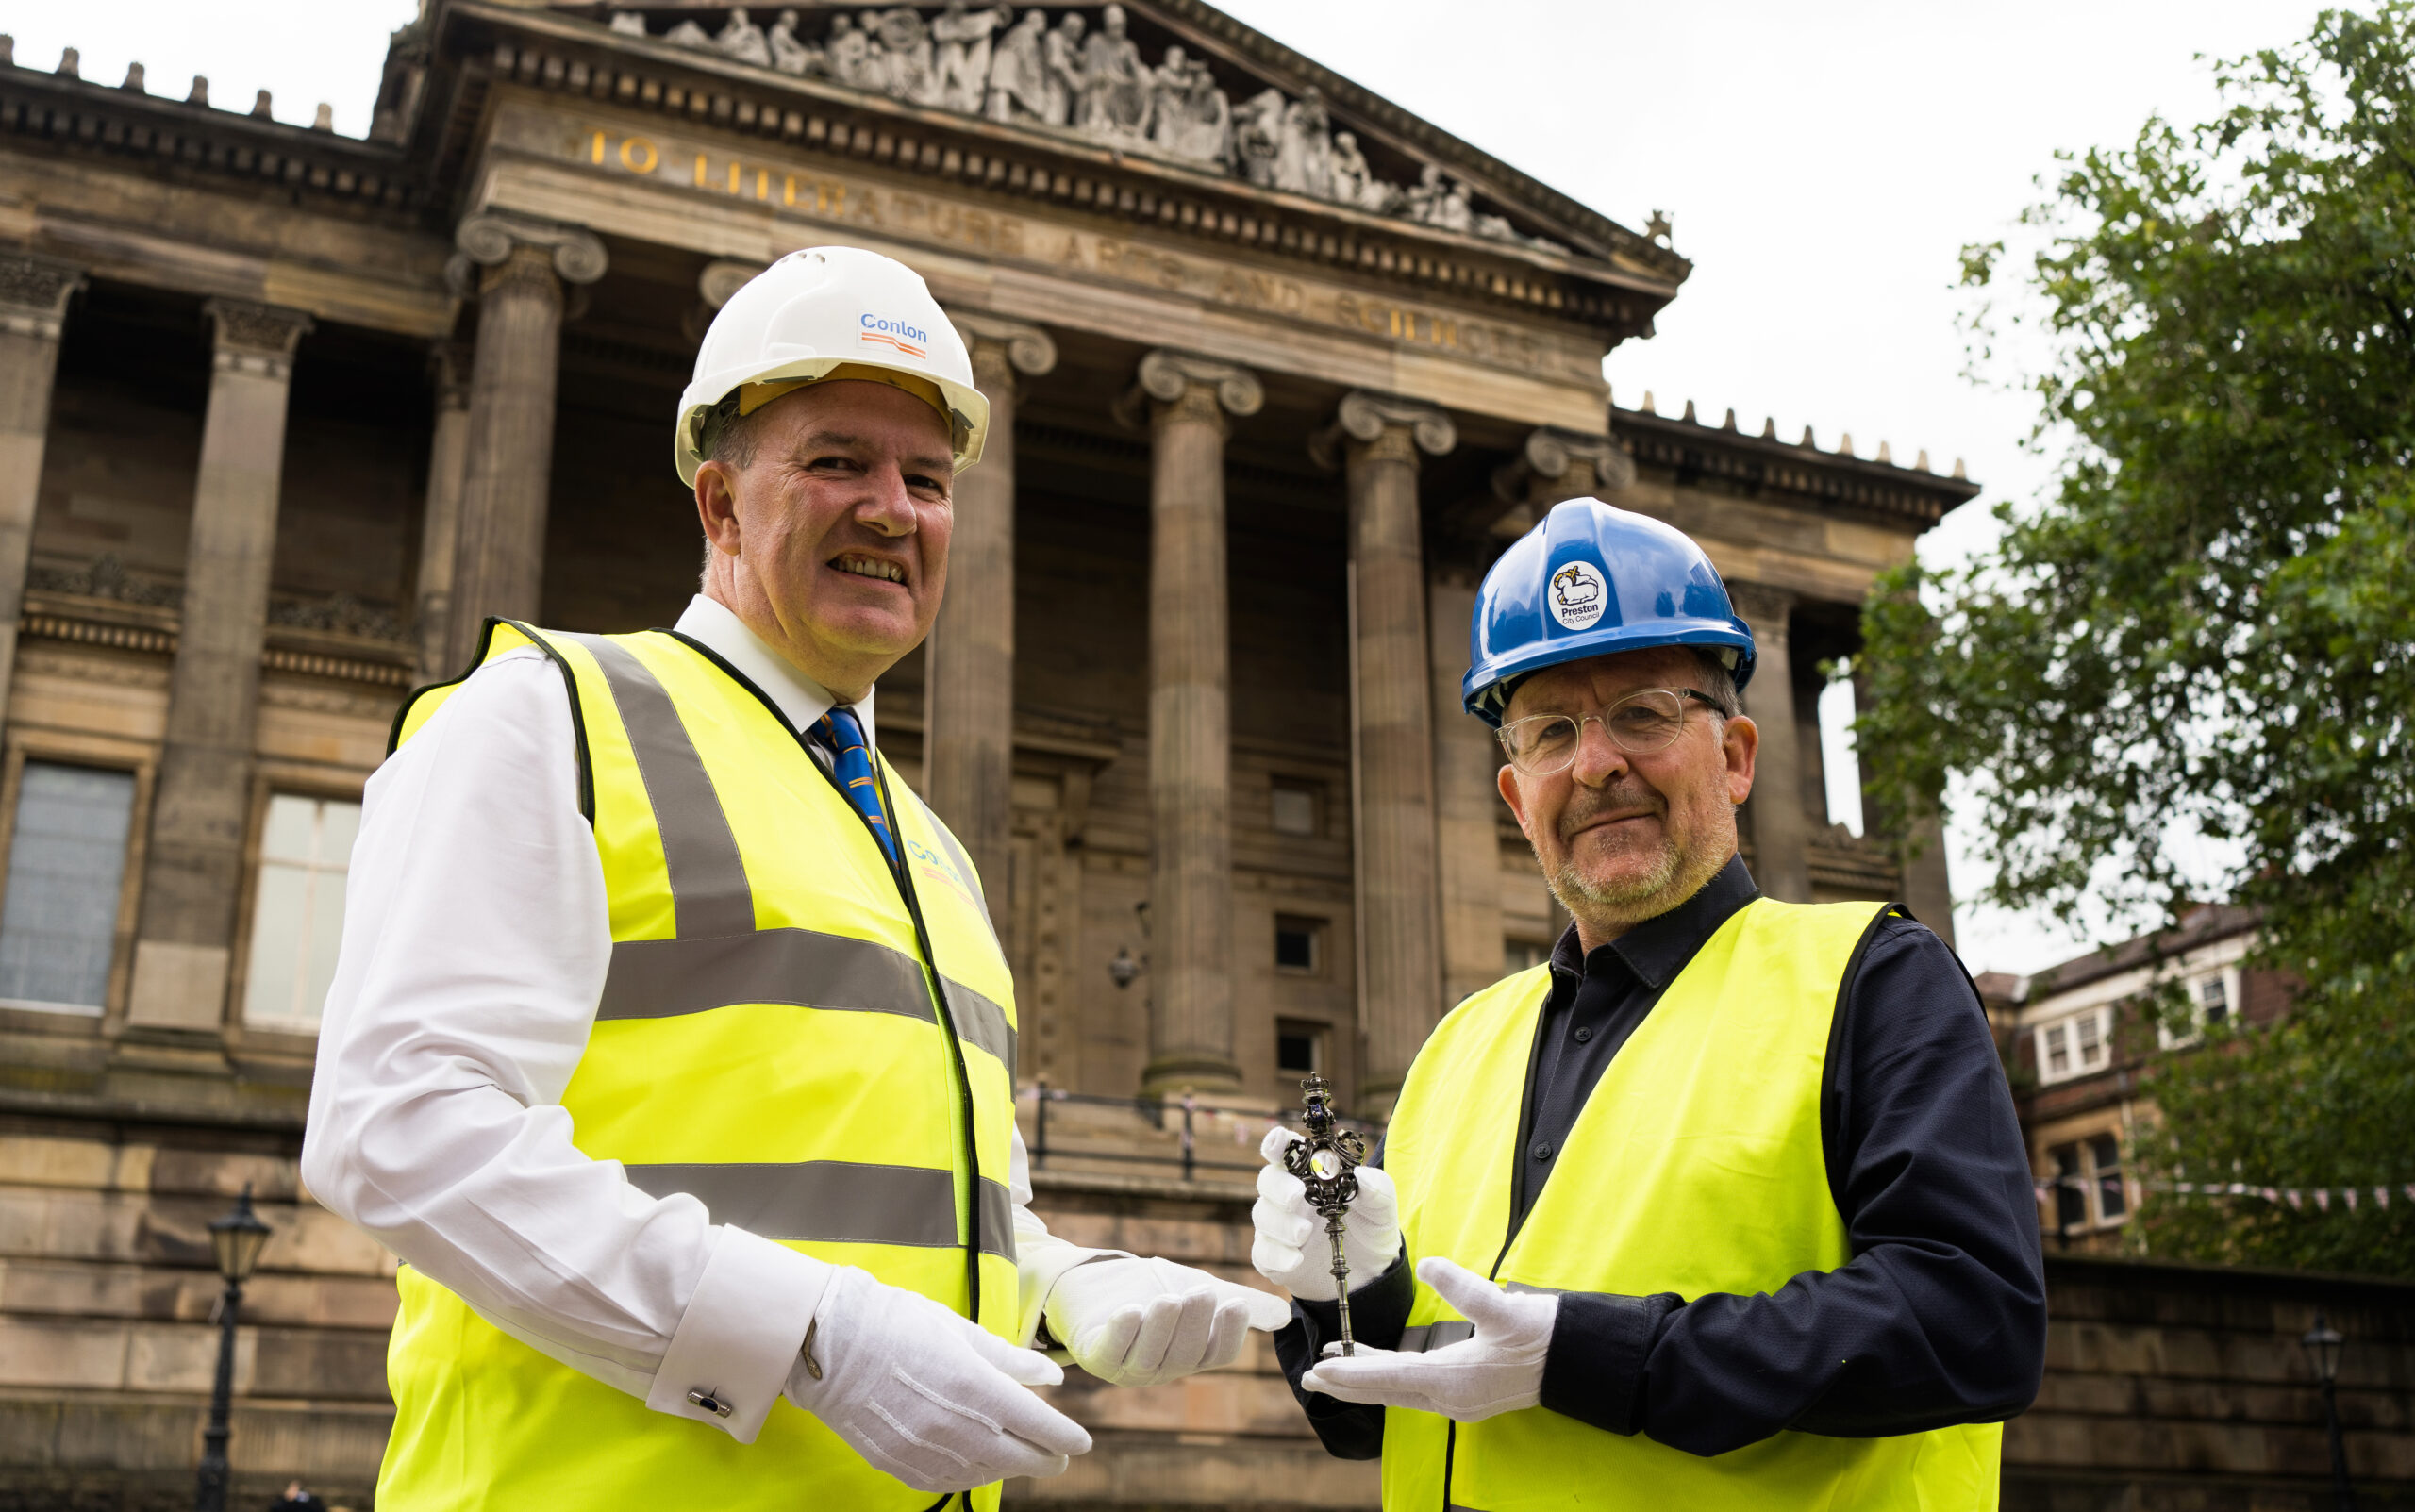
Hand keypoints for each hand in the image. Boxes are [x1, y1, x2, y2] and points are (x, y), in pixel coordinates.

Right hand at [785, 1265, 1092, 1492]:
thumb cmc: (896, 1323)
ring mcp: (925, 1450)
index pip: (1037, 1423)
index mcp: (975, 1386)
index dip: (1065, 1435)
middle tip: (1058, 1457)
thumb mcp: (960, 1329)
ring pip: (985, 1473)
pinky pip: (947, 1481)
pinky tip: (979, 1467)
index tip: (1081, 1441)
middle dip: (1045, 1458)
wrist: (827, 1345)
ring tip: (1022, 1460)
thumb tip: (1051, 1377)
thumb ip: (1009, 1358)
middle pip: (1018, 1457)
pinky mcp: (899, 1464)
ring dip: (1010, 1468)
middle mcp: (955, 1426)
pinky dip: (971, 1476)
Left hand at [1044, 1256, 1291, 1386]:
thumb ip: (1239, 1302)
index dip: (1227, 1332)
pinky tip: (1130, 1310)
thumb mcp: (1197, 1289)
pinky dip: (1121, 1332)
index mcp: (1190, 1356)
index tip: (1234, 1303)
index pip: (1217, 1354)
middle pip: (1185, 1355)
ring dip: (1161, 1328)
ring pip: (1149, 1355)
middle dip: (1194, 1324)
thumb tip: (1285, 1315)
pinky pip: (1110, 1352)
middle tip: (1201, 1291)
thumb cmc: (1149, 1288)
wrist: (1094, 1279)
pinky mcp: (1095, 1353)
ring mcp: (1126, 1366)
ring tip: (1169, 1298)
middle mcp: (1161, 1367)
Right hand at [1251, 1125, 1399, 1300]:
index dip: (1277, 1143)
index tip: (1277, 1142)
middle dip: (1278, 1186)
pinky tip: (1296, 1260)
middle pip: (1268, 1180)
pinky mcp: (1274, 1257)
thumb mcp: (1382, 1209)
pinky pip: (1263, 1253)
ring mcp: (1279, 1227)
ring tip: (1303, 1234)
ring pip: (1262, 1215)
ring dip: (1280, 1223)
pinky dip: (1277, 1255)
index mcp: (1312, 1174)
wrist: (1370, 1274)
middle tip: (1295, 1196)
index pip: (1288, 1151)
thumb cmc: (1370, 1229)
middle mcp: (1289, 1196)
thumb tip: (1361, 1174)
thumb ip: (1377, 1188)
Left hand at [1299, 1257, 1554, 1422]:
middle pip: (1386, 1392)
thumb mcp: (1504, 1307)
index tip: (1318, 1370)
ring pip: (1399, 1392)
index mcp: (1453, 1381)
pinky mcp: (1469, 1395)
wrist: (1577, 1359)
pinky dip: (1391, 1377)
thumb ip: (1464, 1287)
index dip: (1351, 1371)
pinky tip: (1381, 1363)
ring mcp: (1460, 1401)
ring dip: (1366, 1380)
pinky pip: (1416, 1389)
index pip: (1388, 1376)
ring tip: (1334, 1366)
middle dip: (1346, 1384)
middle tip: (1309, 1379)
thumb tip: (1429, 1265)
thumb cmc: (1543, 1334)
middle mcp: (1451, 1398)